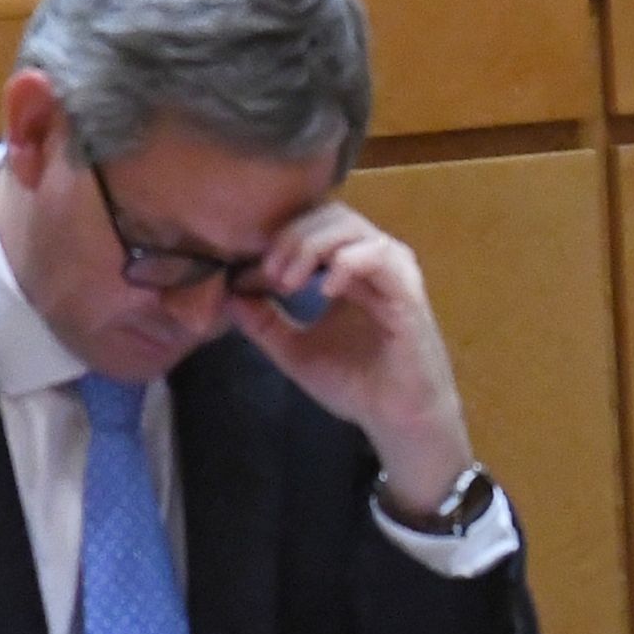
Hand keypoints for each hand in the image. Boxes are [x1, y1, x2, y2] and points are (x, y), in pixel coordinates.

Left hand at [229, 202, 479, 514]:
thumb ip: (262, 321)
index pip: (309, 224)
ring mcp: (392, 270)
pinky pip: (376, 254)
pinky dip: (345, 263)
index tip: (245, 273)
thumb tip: (227, 293)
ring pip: (348, 226)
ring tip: (287, 283)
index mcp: (347, 265)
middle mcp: (371, 258)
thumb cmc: (354, 383)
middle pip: (326, 213)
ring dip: (310, 247)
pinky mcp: (407, 289)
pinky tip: (324, 292)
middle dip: (289, 238)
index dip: (275, 239)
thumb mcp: (293, 349)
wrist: (396, 420)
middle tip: (267, 275)